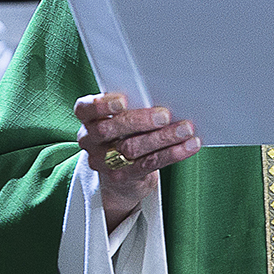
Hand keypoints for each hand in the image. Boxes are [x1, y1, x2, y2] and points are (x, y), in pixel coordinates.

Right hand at [75, 93, 200, 231]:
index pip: (85, 109)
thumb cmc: (125, 133)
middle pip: (109, 130)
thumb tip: (165, 96)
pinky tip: (188, 146)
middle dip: (139, 121)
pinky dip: (172, 154)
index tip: (124, 100)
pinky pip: (148, 164)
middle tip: (165, 115)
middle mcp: (90, 140)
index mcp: (87, 119)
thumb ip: (132, 107)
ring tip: (185, 129)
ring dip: (162, 138)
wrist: (121, 175)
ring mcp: (104, 161)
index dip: (102, 105)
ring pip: (131, 148)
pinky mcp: (123, 177)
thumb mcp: (122, 118)